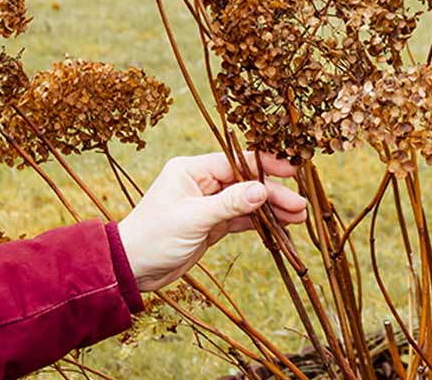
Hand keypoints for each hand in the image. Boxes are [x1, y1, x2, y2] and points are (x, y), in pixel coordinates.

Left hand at [118, 152, 307, 291]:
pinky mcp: (212, 223)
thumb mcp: (193, 219)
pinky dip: (262, 222)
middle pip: (248, 182)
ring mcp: (209, 203)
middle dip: (274, 194)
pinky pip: (243, 218)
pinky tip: (282, 226)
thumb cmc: (154, 238)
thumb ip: (230, 203)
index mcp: (193, 170)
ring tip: (299, 217)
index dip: (266, 166)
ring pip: (249, 201)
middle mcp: (203, 182)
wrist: (131, 270)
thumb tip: (264, 190)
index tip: (292, 171)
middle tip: (300, 205)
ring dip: (272, 209)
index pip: (237, 162)